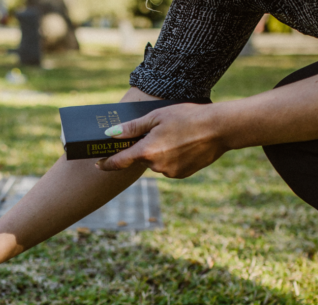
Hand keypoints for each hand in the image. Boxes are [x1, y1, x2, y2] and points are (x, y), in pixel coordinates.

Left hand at [94, 103, 228, 178]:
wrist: (219, 129)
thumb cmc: (187, 117)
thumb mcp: (157, 116)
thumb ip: (132, 128)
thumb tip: (110, 134)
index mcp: (147, 151)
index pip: (120, 161)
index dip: (107, 163)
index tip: (98, 164)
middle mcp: (156, 166)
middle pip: (141, 158)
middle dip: (145, 148)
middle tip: (159, 132)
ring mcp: (170, 172)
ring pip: (156, 163)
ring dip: (160, 152)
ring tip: (177, 135)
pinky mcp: (182, 174)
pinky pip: (169, 167)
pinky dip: (172, 158)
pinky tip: (184, 144)